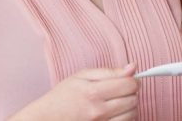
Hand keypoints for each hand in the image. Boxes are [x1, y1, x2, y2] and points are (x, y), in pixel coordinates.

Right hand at [7, 62, 139, 120]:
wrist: (48, 118)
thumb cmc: (63, 96)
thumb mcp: (81, 76)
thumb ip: (108, 71)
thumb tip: (133, 67)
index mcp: (93, 92)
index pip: (129, 85)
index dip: (132, 80)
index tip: (127, 79)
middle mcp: (99, 111)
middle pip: (133, 99)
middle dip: (130, 92)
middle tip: (119, 90)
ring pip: (133, 113)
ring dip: (129, 105)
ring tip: (114, 101)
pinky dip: (124, 117)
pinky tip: (114, 112)